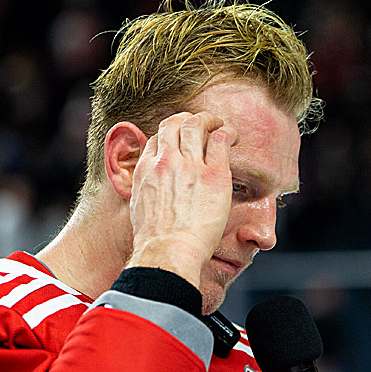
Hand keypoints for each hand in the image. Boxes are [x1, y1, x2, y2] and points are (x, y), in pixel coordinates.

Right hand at [126, 111, 237, 287]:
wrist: (168, 252)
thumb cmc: (155, 241)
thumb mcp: (137, 208)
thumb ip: (145, 190)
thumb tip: (152, 190)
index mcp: (146, 169)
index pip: (157, 137)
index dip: (171, 134)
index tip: (182, 140)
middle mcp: (166, 161)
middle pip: (175, 123)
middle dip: (189, 119)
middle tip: (202, 123)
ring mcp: (190, 166)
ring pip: (197, 124)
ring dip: (209, 119)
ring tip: (219, 124)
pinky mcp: (213, 174)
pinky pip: (221, 140)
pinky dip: (228, 132)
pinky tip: (233, 136)